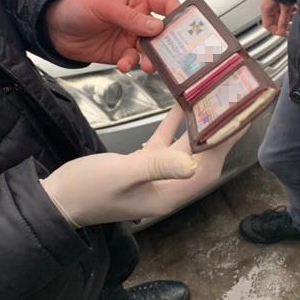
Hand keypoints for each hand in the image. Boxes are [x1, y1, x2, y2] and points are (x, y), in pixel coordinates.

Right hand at [40, 106, 244, 226]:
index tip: (242, 117)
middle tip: (236, 103)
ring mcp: (155, 176)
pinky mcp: (141, 166)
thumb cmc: (86, 191)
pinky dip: (173, 125)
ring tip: (214, 100)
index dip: (226, 141)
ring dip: (199, 125)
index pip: (208, 164)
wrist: (57, 199)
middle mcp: (168, 186)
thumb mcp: (122, 175)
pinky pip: (165, 143)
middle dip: (220, 130)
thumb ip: (157, 165)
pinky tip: (180, 105)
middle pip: (203, 155)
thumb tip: (194, 162)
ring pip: (185, 147)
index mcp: (169, 193)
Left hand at [45, 0, 179, 72]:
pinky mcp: (121, 53)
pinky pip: (134, 61)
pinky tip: (124, 65)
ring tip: (147, 65)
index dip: (179, 15)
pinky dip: (132, 65)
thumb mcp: (103, 6)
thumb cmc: (76, 6)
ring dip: (151, 58)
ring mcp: (130, 37)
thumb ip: (130, 17)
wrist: (52, 27)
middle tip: (170, 56)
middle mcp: (138, 19)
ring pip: (151, 50)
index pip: (167, 4)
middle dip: (167, 45)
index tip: (187, 29)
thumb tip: (158, 26)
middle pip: (163, 32)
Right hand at [261, 0, 296, 36]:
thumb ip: (283, 20)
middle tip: (293, 27)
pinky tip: (296, 10)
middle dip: (285, 25)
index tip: (285, 33)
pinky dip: (290, 11)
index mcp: (266, 9)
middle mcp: (269, 6)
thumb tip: (282, 32)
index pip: (268, 26)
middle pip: (275, 21)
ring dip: (289, 18)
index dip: (277, 31)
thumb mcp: (285, 7)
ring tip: (296, 18)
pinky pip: (284, 8)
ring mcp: (274, 2)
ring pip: (281, 15)